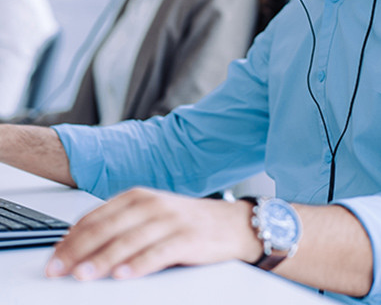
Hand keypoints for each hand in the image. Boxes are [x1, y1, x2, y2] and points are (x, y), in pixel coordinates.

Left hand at [45, 187, 260, 280]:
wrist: (234, 224)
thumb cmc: (188, 222)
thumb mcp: (152, 215)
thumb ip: (120, 225)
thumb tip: (79, 246)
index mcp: (140, 197)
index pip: (97, 216)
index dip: (72, 238)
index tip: (54, 258)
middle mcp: (153, 204)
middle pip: (108, 227)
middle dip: (79, 251)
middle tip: (58, 270)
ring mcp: (171, 220)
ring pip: (129, 240)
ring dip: (103, 260)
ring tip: (83, 276)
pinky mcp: (188, 238)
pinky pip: (159, 252)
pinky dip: (138, 264)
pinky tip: (123, 274)